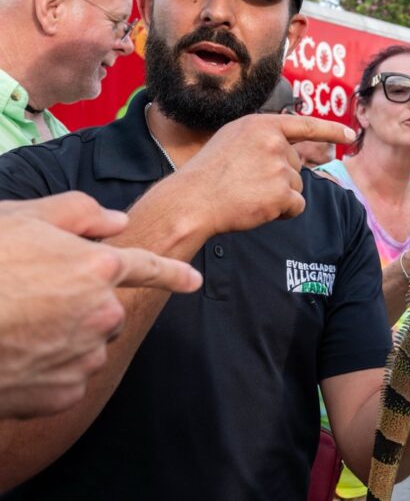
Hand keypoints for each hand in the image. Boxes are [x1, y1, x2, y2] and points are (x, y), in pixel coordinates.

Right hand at [0, 193, 201, 417]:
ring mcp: (86, 354)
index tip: (193, 281)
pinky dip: (47, 374)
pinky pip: (67, 380)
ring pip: (87, 345)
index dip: (172, 273)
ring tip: (17, 329)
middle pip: (105, 310)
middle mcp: (103, 312)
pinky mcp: (66, 392)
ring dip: (63, 339)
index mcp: (98, 266)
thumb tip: (117, 222)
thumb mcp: (22, 218)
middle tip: (31, 300)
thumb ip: (77, 214)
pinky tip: (16, 358)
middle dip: (79, 305)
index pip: (147, 267)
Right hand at [173, 113, 354, 237]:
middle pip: (297, 165)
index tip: (350, 135)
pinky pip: (297, 206)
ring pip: (297, 187)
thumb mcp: (233, 140)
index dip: (331, 130)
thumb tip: (291, 148)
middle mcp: (273, 142)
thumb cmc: (208, 174)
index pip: (304, 125)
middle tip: (247, 184)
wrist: (192, 201)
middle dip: (280, 178)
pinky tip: (258, 209)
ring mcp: (279, 167)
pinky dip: (283, 213)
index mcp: (260, 125)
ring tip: (249, 195)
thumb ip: (263, 139)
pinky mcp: (282, 193)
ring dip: (280, 196)